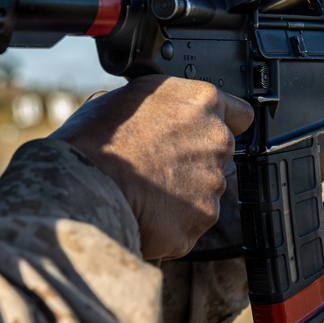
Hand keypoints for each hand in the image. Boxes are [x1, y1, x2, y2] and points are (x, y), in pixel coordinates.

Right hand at [51, 76, 253, 260]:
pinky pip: (191, 222)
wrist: (84, 187)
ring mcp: (213, 182)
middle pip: (218, 154)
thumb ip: (154, 106)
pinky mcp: (203, 219)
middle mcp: (216, 140)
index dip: (220, 124)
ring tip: (144, 191)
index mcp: (201, 102)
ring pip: (205, 190)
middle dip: (194, 161)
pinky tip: (144, 213)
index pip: (239, 113)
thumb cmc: (96, 141)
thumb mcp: (121, 99)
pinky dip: (173, 223)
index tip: (203, 133)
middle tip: (157, 166)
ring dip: (182, 194)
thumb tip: (147, 114)